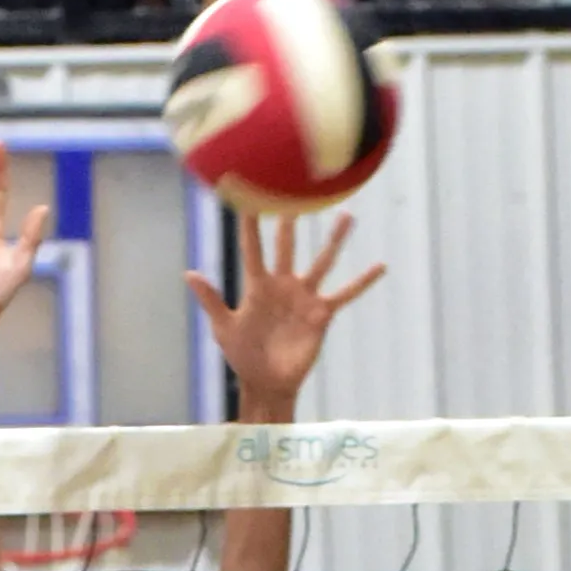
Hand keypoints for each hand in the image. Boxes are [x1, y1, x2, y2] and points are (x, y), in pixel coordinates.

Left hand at [188, 212, 384, 421]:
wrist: (266, 383)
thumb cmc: (243, 355)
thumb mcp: (223, 327)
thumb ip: (210, 300)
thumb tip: (189, 273)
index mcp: (257, 285)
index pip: (253, 246)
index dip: (251, 222)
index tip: (248, 193)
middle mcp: (283, 284)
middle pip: (288, 244)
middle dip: (291, 218)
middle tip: (298, 187)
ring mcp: (304, 297)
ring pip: (322, 261)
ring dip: (335, 240)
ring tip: (347, 215)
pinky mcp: (321, 314)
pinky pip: (346, 294)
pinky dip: (363, 282)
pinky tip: (380, 266)